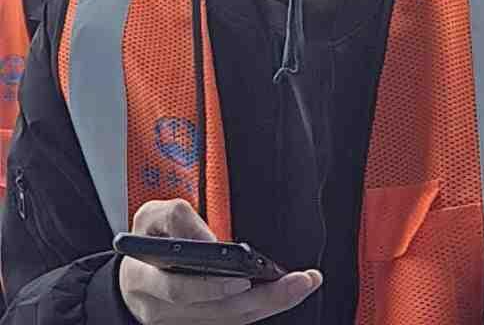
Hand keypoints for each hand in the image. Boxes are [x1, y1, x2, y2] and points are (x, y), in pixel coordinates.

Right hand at [119, 199, 321, 322]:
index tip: (242, 279)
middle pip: (216, 313)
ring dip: (270, 304)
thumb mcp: (150, 216)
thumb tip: (209, 238)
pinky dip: (261, 307)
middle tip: (296, 282)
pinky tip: (284, 292)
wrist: (134, 275)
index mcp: (144, 279)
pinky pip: (233, 322)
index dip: (210, 286)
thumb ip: (177, 217)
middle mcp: (163, 311)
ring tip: (302, 284)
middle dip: (262, 299)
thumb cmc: (146, 242)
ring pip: (230, 321)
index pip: (178, 290)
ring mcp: (182, 324)